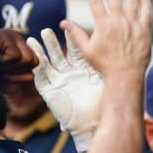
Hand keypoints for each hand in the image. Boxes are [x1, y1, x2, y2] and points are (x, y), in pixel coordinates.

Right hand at [0, 28, 37, 82]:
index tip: (2, 73)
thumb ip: (16, 76)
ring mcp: (10, 34)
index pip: (33, 62)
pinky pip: (15, 57)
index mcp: (16, 44)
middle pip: (34, 61)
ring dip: (8, 68)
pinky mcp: (4, 35)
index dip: (20, 73)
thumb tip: (32, 76)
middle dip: (17, 71)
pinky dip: (2, 63)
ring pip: (27, 60)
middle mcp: (16, 36)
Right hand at [27, 29, 103, 152]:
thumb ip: (105, 68)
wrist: (92, 125)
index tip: (68, 27)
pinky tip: (32, 58)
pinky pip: (41, 78)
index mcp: (84, 71)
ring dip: (42, 51)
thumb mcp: (103, 84)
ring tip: (36, 38)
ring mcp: (60, 83)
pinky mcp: (50, 94)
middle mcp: (70, 75)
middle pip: (60, 54)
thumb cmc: (101, 106)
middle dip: (53, 42)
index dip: (72, 40)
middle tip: (48, 29)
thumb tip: (119, 49)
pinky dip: (36, 67)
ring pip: (49, 64)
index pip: (76, 51)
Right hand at [60, 0, 152, 77]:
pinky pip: (146, 11)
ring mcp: (133, 25)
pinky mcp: (145, 30)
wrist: (126, 75)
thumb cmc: (105, 65)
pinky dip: (145, 1)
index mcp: (103, 25)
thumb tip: (62, 23)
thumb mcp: (87, 50)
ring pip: (132, 0)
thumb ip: (76, 34)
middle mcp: (118, 22)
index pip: (95, 1)